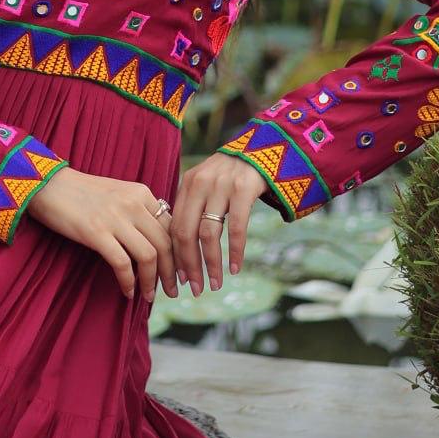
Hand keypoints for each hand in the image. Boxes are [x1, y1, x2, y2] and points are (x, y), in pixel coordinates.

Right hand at [25, 166, 177, 302]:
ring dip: (152, 281)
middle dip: (171, 272)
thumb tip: (158, 238)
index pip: (171, 226)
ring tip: (150, 297)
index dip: (180, 252)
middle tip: (172, 291)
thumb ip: (139, 209)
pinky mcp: (96, 232)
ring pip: (149, 255)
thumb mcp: (118, 192)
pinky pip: (122, 263)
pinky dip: (128, 281)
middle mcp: (133, 203)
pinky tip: (128, 292)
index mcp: (141, 192)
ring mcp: (115, 217)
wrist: (48, 184)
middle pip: (165, 243)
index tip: (179, 271)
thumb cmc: (82, 193)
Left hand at [169, 154, 267, 295]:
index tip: (179, 277)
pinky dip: (235, 251)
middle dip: (189, 265)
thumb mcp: (207, 182)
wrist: (263, 149)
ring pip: (208, 234)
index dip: (175, 255)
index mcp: (187, 184)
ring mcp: (221, 186)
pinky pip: (235, 227)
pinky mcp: (243, 189)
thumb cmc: (232, 173)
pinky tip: (235, 268)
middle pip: (186, 233)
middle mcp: (200, 183)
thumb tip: (181, 248)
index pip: (174, 225)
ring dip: (211, 264)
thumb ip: (194, 206)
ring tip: (215, 283)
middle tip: (194, 289)